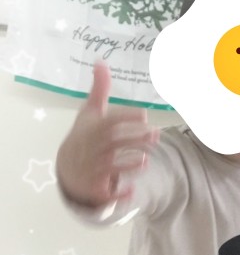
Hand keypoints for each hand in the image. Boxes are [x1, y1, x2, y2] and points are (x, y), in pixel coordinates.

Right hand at [56, 61, 158, 206]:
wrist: (69, 169)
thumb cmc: (85, 137)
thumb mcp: (90, 113)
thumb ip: (99, 90)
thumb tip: (101, 61)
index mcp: (93, 130)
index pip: (109, 122)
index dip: (126, 118)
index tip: (144, 115)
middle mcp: (93, 149)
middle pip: (114, 143)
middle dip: (135, 139)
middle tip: (157, 135)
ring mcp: (94, 169)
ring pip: (112, 167)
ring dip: (129, 164)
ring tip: (146, 160)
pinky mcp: (97, 188)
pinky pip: (107, 192)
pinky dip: (119, 193)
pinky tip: (132, 191)